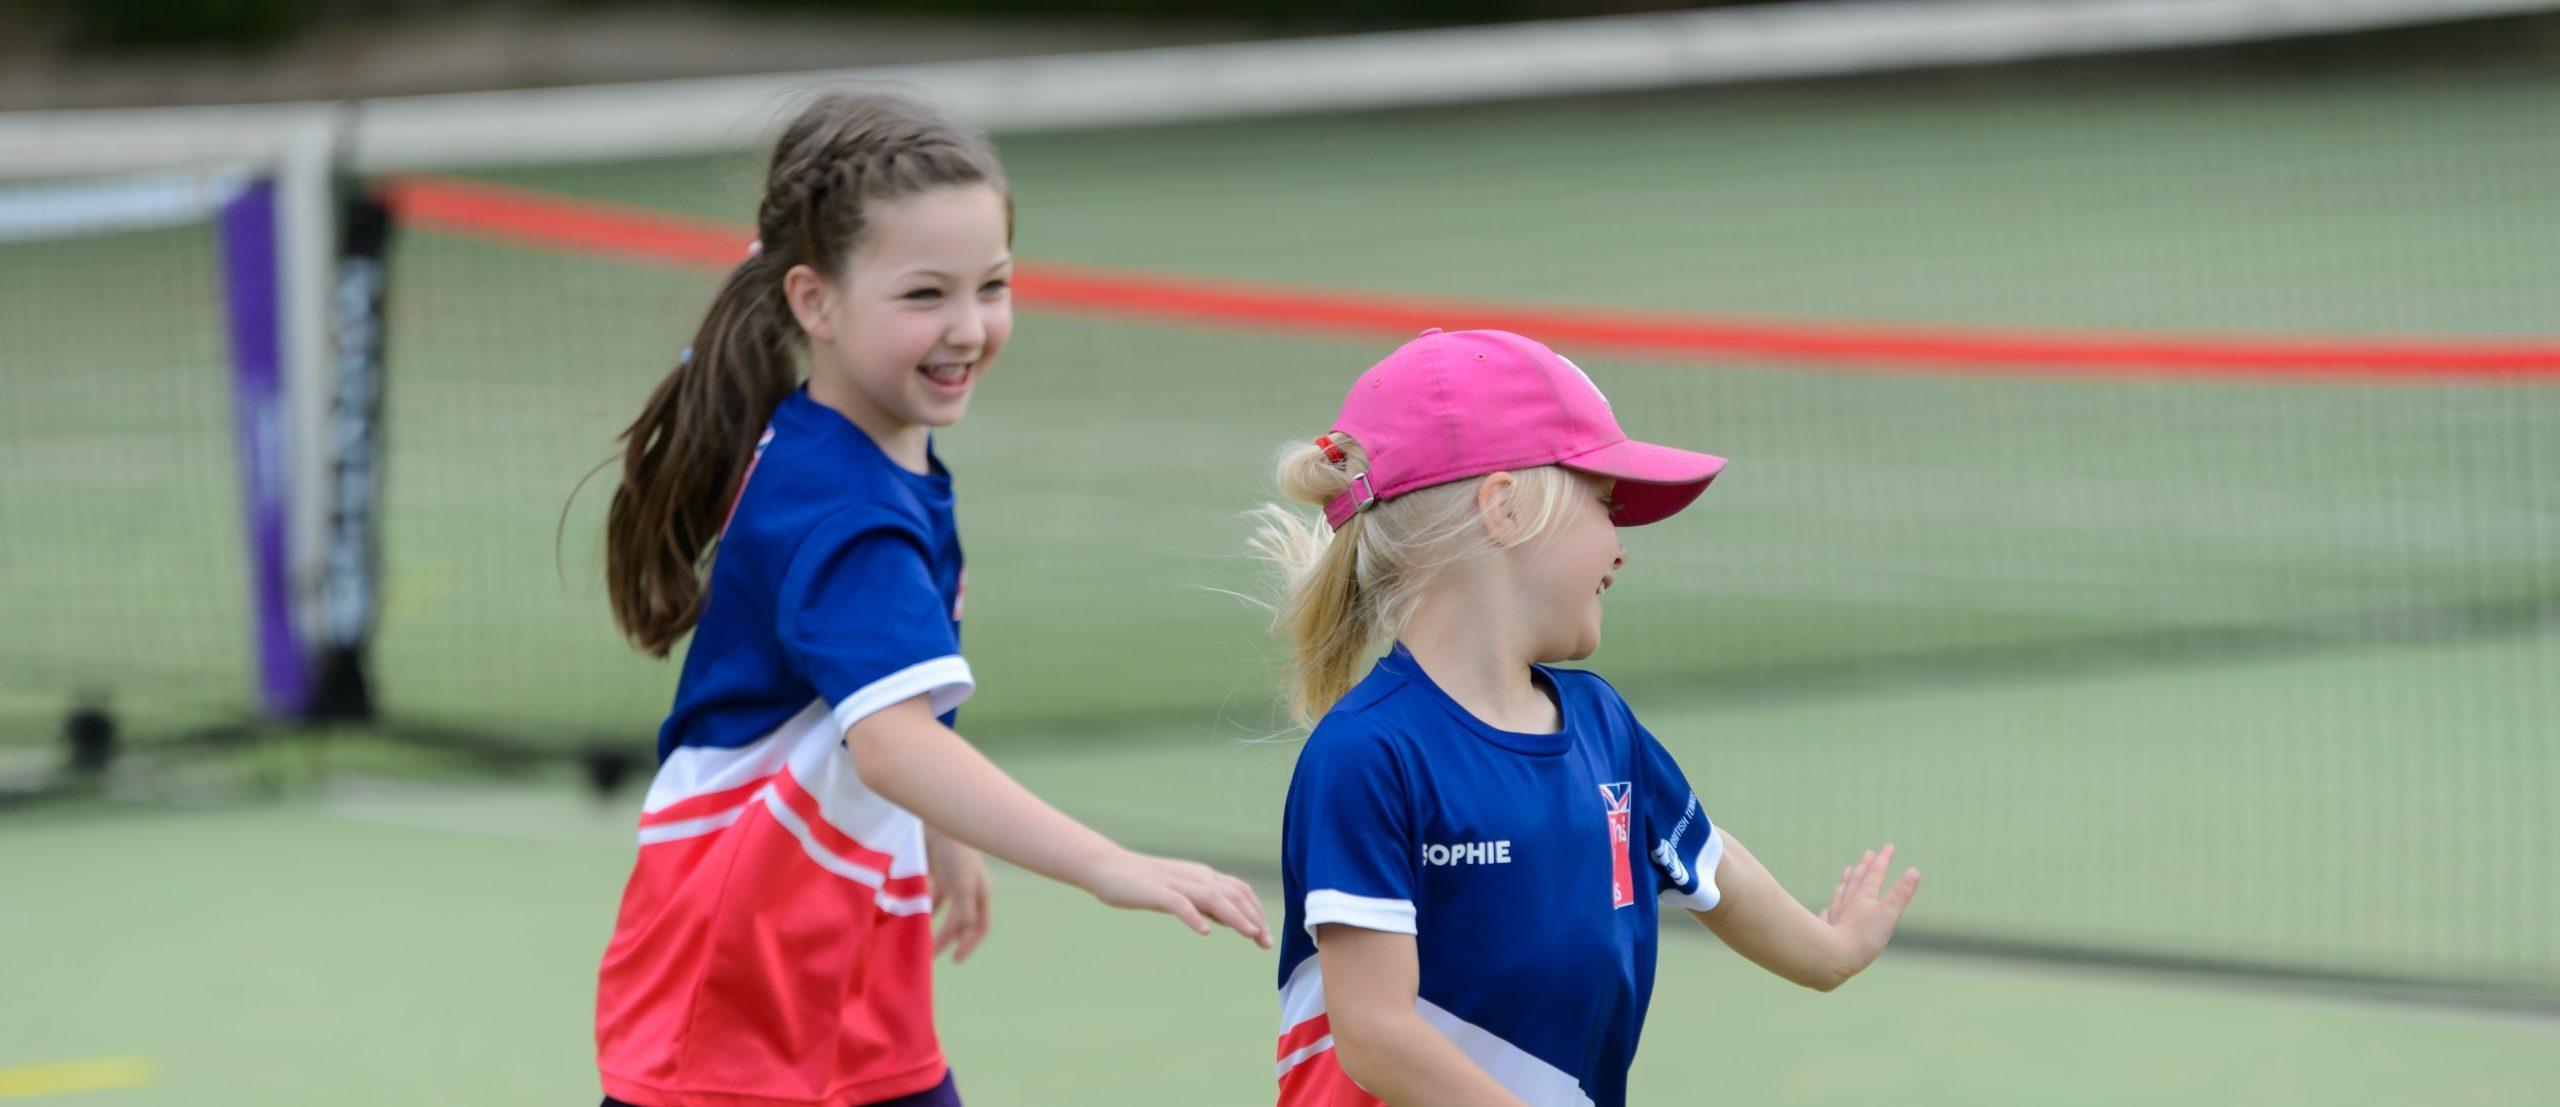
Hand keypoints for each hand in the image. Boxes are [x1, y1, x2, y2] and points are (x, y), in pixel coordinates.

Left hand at [926, 829, 992, 963]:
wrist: (939, 818)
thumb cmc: (956, 854)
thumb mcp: (964, 888)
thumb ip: (965, 914)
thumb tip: (962, 936)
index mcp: (980, 891)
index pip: (980, 925)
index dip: (969, 944)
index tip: (954, 960)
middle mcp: (967, 885)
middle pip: (959, 919)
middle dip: (946, 938)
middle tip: (929, 955)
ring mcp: (950, 876)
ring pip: (942, 907)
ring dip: (931, 922)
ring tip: (917, 936)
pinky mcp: (933, 867)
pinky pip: (927, 891)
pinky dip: (919, 903)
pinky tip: (906, 912)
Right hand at [1080, 849, 1272, 948]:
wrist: (1107, 867)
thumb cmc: (1144, 883)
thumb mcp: (1182, 893)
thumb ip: (1205, 903)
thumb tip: (1230, 918)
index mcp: (1202, 876)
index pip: (1239, 890)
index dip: (1256, 912)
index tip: (1266, 936)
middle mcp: (1195, 876)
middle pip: (1233, 894)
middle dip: (1253, 917)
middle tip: (1266, 943)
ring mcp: (1176, 882)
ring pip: (1213, 897)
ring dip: (1235, 916)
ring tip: (1250, 933)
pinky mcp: (1156, 891)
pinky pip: (1179, 903)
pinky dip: (1194, 916)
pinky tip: (1205, 931)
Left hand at [1818, 843, 1920, 974]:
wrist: (1830, 959)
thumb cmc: (1862, 939)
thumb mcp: (1887, 915)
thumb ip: (1900, 894)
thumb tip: (1914, 870)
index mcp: (1864, 898)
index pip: (1875, 874)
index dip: (1883, 859)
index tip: (1889, 846)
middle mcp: (1847, 903)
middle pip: (1857, 880)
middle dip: (1865, 866)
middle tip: (1868, 853)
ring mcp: (1834, 916)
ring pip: (1841, 893)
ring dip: (1846, 881)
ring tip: (1847, 871)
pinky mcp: (1825, 931)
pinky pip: (1826, 915)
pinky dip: (1828, 909)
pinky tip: (1825, 909)